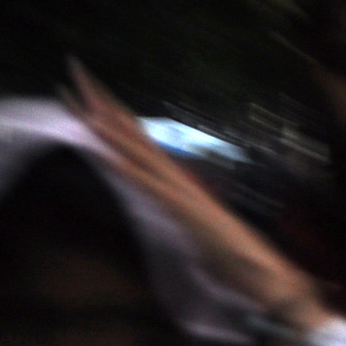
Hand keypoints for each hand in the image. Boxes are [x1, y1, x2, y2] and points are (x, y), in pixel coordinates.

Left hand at [64, 63, 330, 331]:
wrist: (272, 279)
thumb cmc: (242, 266)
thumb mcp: (201, 239)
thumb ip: (185, 223)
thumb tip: (175, 223)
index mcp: (182, 185)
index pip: (142, 143)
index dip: (116, 116)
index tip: (89, 92)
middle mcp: (180, 179)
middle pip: (135, 133)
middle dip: (103, 101)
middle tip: (74, 66)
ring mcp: (181, 192)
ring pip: (135, 149)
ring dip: (104, 122)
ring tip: (75, 93)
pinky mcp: (182, 211)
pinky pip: (144, 182)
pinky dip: (120, 162)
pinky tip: (98, 146)